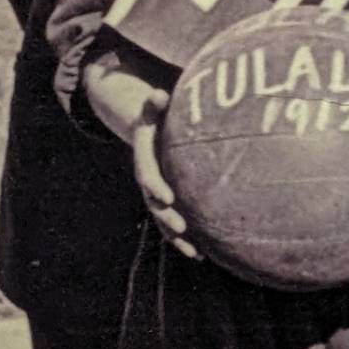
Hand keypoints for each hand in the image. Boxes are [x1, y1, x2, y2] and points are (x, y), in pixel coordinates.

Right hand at [132, 89, 201, 260]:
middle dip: (168, 219)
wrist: (150, 137)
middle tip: (184, 229)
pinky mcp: (172, 206)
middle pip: (155, 206)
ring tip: (195, 253)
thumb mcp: (152, 110)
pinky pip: (177, 226)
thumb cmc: (157, 121)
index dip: (155, 187)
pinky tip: (204, 255)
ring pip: (165, 222)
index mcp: (144, 162)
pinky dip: (187, 241)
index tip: (168, 196)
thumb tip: (159, 93)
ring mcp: (159, 198)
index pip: (148, 177)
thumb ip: (154, 103)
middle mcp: (149, 184)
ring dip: (178, 239)